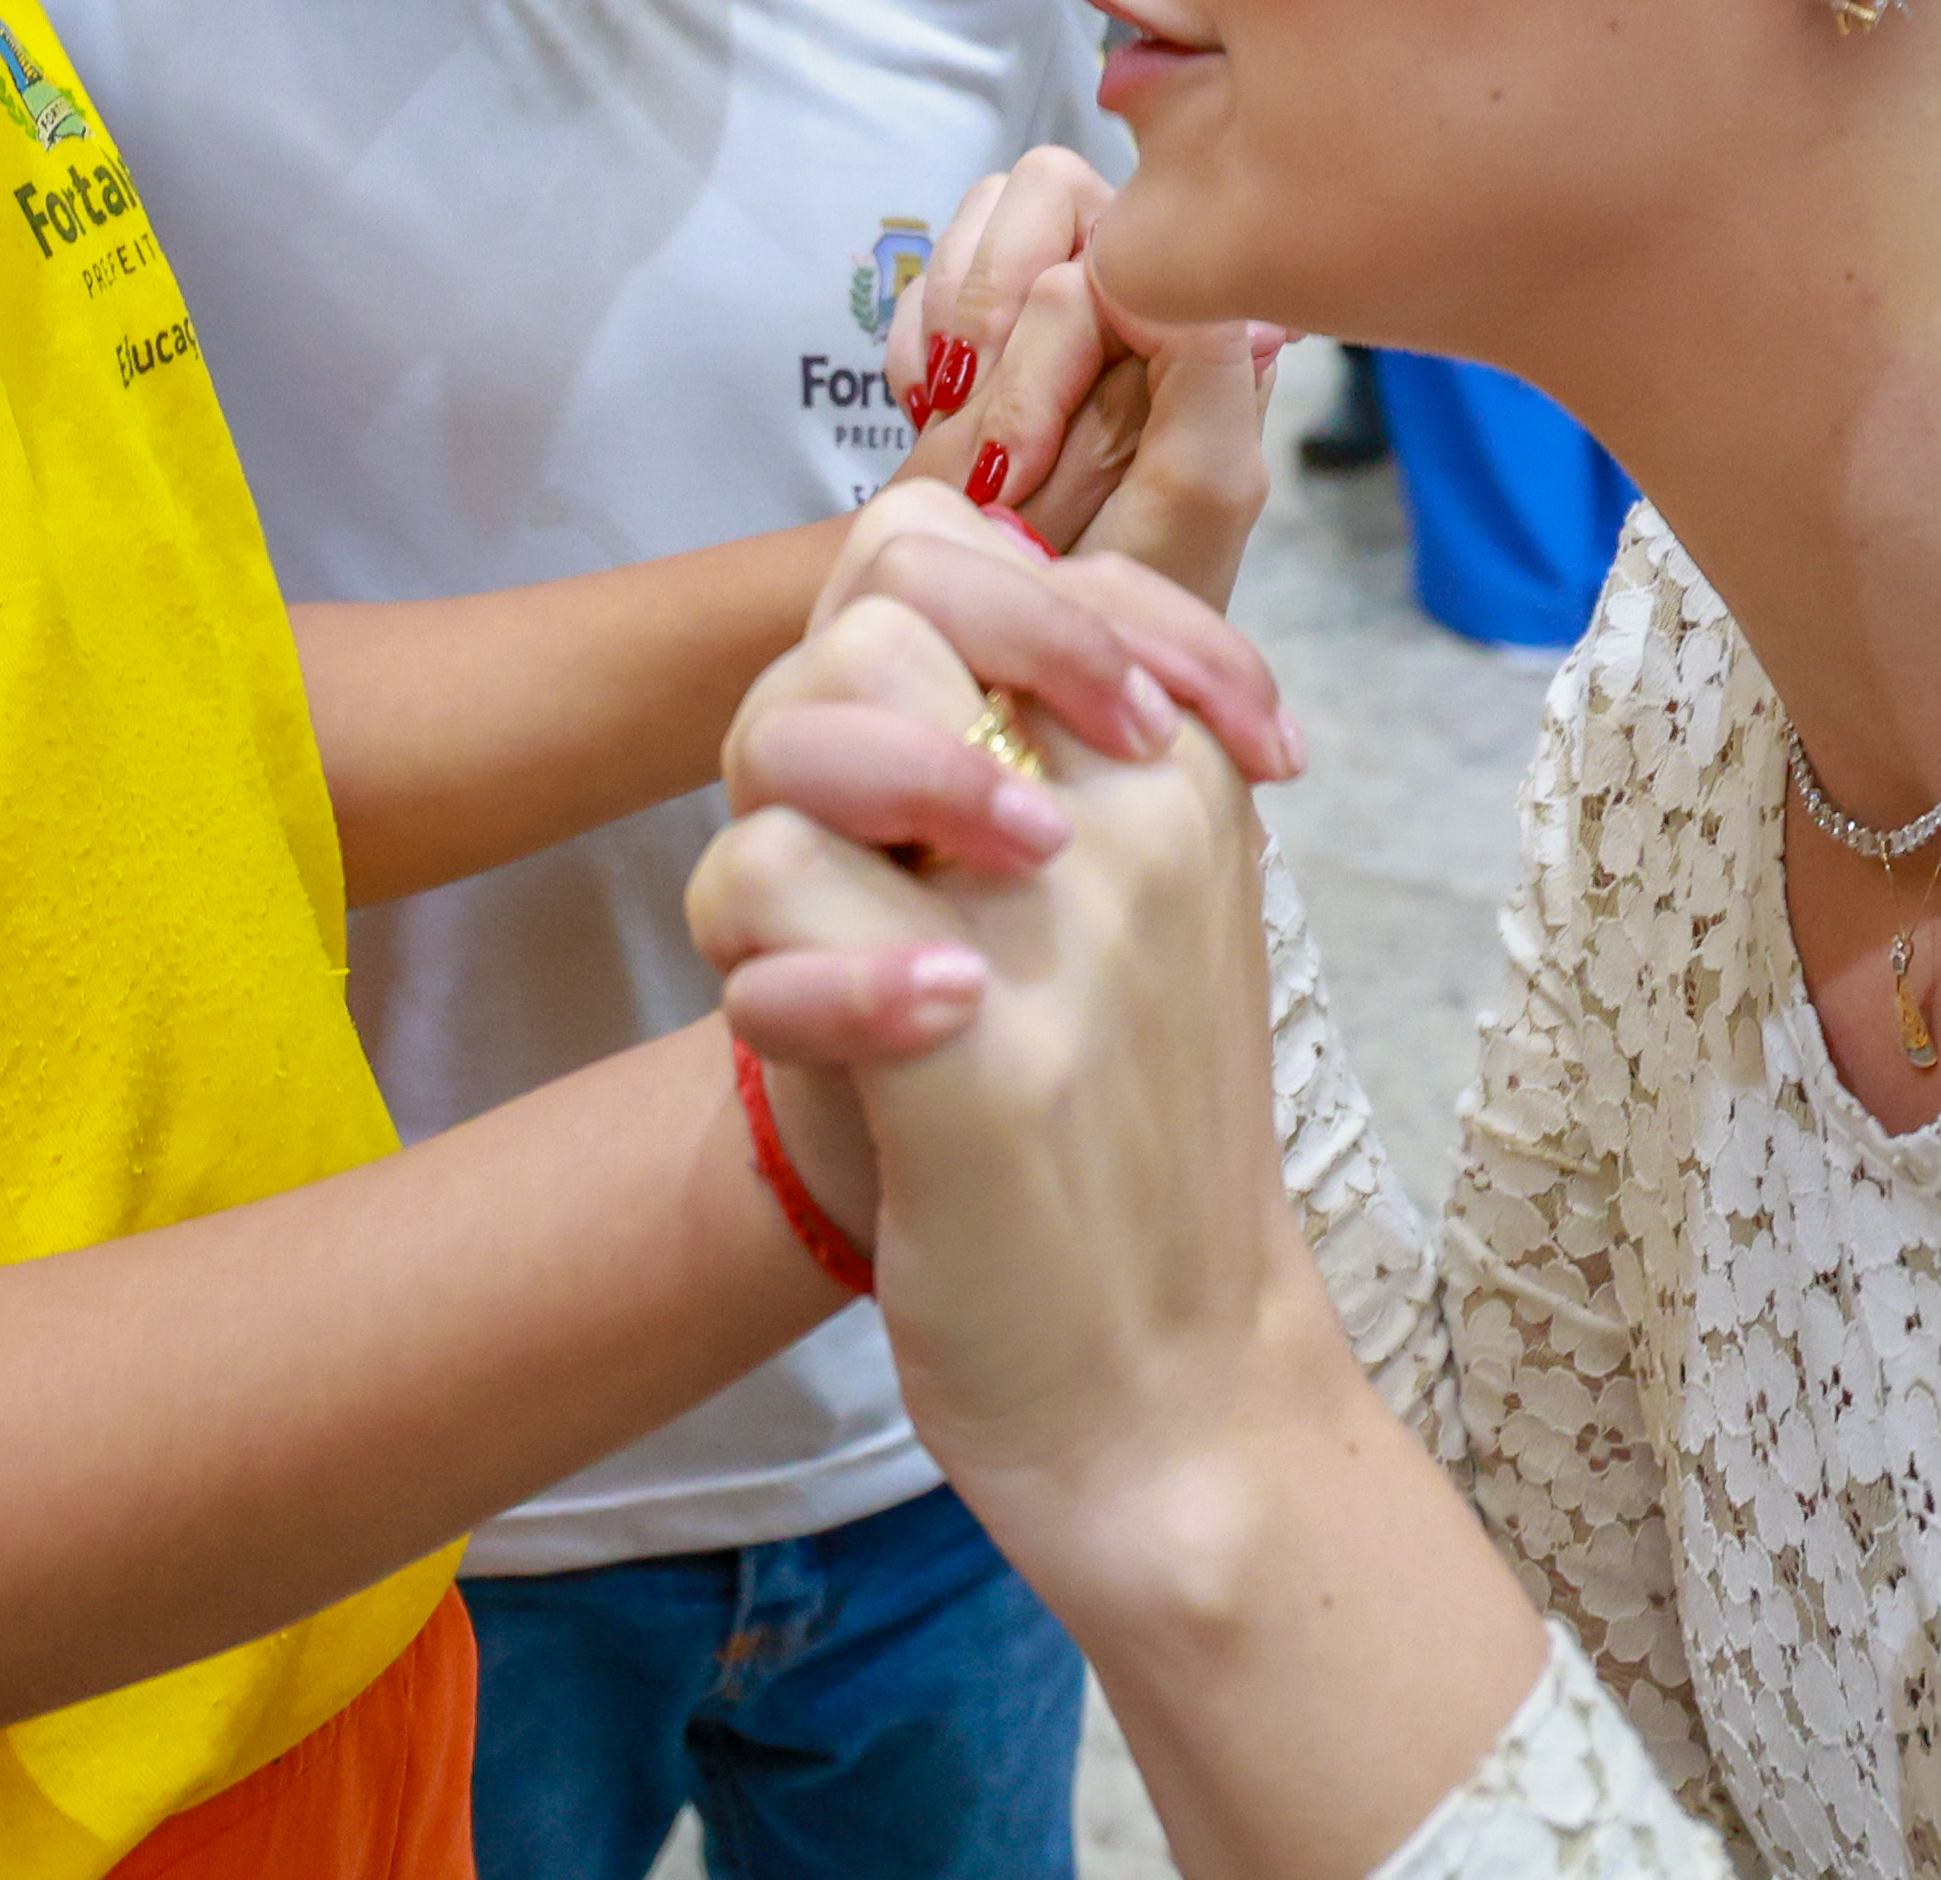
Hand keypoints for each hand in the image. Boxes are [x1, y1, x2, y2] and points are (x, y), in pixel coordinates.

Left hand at [692, 610, 1324, 1543]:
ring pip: (800, 738)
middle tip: (847, 873)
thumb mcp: (1120, 918)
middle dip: (803, 734)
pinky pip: (776, 893)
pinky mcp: (973, 1058)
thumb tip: (883, 627)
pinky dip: (766, 984)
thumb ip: (1022, 766)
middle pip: (869, 621)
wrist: (1175, 1396)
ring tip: (825, 967)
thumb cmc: (1120, 1148)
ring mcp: (1059, 928)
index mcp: (1175, 768)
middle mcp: (1131, 815)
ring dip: (765, 861)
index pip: (973, 545)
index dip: (889, 617)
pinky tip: (836, 1057)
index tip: (928, 757)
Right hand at [890, 151, 1278, 606]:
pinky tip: (933, 416)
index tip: (1027, 442)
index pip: (1126, 224)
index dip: (1062, 317)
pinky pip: (928, 281)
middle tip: (986, 444)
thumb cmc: (1144, 589)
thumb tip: (1142, 260)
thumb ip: (1204, 360)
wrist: (1040, 665)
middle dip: (995, 315)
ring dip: (958, 325)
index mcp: (1206, 314)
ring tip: (958, 421)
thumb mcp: (1204, 485)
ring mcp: (1053, 315)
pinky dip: (917, 351)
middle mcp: (1134, 295)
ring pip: (985, 221)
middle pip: (1047, 193)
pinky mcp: (986, 342)